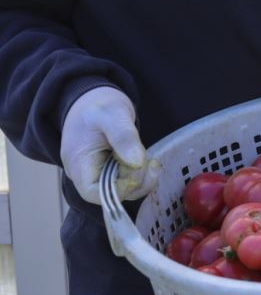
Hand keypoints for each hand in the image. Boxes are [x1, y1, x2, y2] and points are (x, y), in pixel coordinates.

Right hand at [60, 86, 158, 203]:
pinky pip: (129, 182)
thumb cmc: (99, 104)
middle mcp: (86, 174)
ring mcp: (99, 174)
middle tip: (149, 159)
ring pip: (125, 190)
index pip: (94, 194)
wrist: (94, 99)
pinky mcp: (112, 172)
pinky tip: (147, 159)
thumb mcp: (112, 113)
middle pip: (113, 195)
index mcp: (78, 163)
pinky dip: (142, 174)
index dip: (120, 189)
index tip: (137, 168)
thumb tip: (136, 162)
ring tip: (148, 156)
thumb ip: (124, 136)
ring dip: (143, 177)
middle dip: (137, 180)